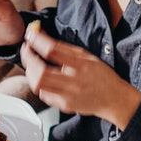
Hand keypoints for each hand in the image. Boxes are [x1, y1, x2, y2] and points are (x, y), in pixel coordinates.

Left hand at [21, 28, 140, 128]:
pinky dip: (37, 84)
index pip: (53, 51)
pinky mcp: (64, 106)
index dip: (37, 42)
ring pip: (38, 85)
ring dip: (30, 72)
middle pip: (41, 72)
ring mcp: (68, 96)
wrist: (114, 99)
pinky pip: (43, 95)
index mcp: (81, 65)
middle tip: (26, 50)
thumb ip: (65, 49)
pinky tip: (40, 77)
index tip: (30, 35)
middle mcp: (74, 82)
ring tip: (31, 63)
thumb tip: (43, 38)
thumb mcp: (88, 57)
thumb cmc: (101, 76)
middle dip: (28, 58)